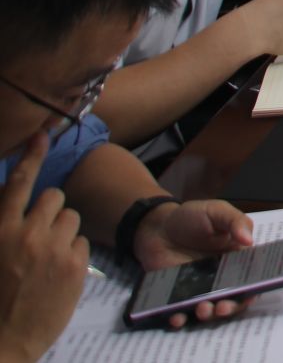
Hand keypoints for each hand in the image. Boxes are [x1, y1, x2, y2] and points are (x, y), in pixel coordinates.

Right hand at [0, 134, 87, 359]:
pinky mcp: (76, 265)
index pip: (19, 183)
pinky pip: (82, 242)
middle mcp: (27, 234)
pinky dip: (73, 252)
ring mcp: (54, 249)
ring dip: (63, 231)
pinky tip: (57, 272)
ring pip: (72, 218)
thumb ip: (4, 228)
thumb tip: (17, 210)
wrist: (5, 341)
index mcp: (0, 230)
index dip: (31, 155)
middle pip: (54, 197)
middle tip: (38, 234)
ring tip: (47, 256)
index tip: (44, 133)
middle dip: (49, 211)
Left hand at [131, 200, 254, 325]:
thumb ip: (235, 221)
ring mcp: (199, 288)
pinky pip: (181, 311)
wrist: (156, 227)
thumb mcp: (217, 211)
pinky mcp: (178, 295)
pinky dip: (181, 318)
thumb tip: (249, 240)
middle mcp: (220, 277)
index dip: (253, 288)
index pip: (250, 278)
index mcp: (235, 259)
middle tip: (222, 307)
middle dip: (230, 307)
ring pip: (210, 309)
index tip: (250, 294)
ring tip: (202, 309)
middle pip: (232, 299)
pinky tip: (177, 317)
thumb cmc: (190, 217)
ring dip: (209, 315)